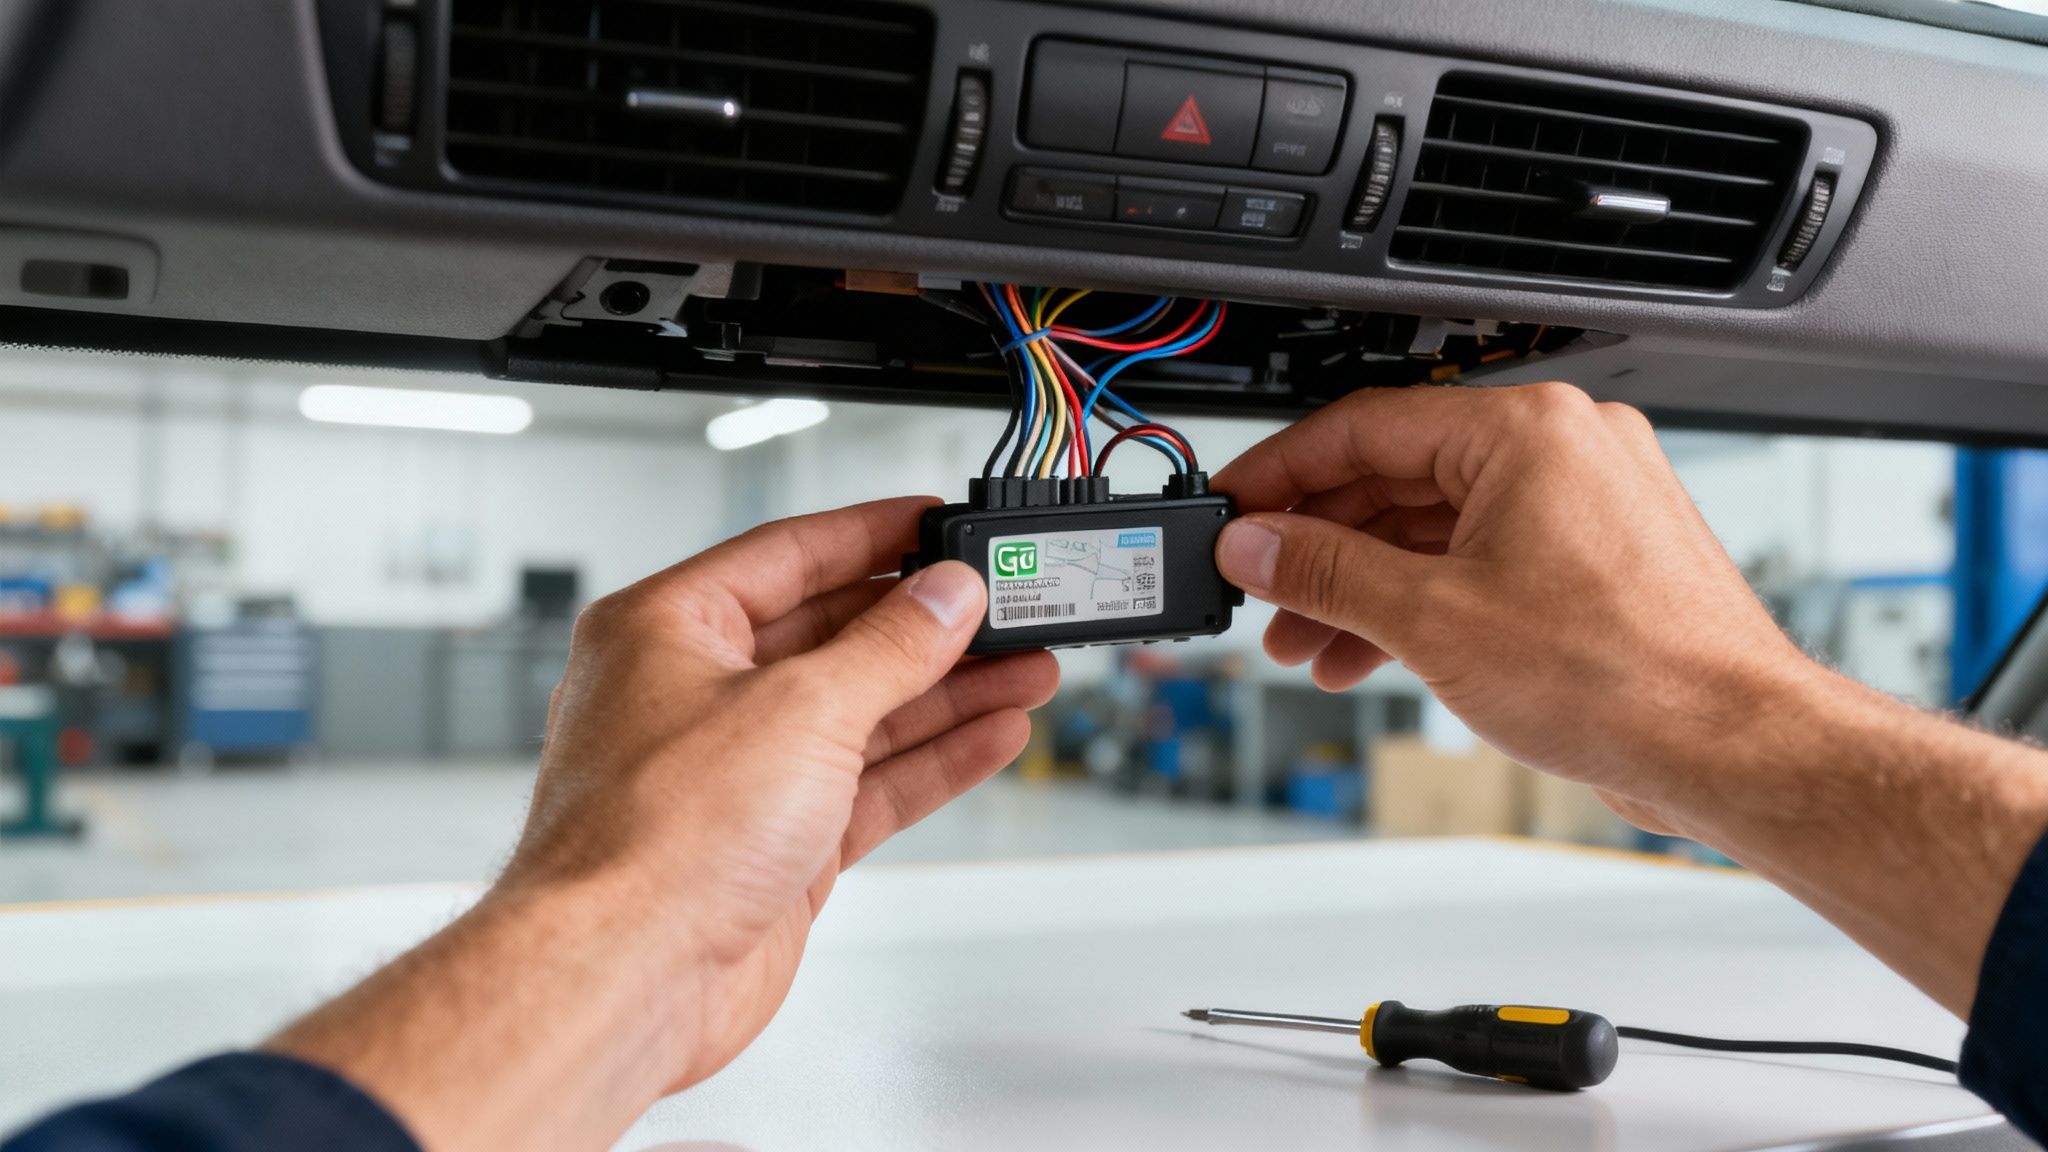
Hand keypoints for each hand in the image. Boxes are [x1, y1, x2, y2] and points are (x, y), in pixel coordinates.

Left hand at [271, 498, 1057, 1151]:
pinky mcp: (775, 843)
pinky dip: (931, 760)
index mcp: (665, 629)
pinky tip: (990, 734)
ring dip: (947, 693)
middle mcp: (695, 694)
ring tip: (1026, 667)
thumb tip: (944, 595)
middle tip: (1007, 606)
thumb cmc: (653, 842)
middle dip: (928, 624)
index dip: (876, 534)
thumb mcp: (799, 709)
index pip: (790, 553)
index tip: (942, 523)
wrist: (625, 979)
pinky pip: (867, 782)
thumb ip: (889, 647)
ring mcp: (737, 772)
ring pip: (862, 712)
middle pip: (834, 634)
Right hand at [1212, 383, 2047, 1017]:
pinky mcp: (1598, 562)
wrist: (1732, 747)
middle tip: (1262, 590)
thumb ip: (1327, 571)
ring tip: (1307, 642)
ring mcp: (1587, 505)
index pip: (1365, 426)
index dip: (1282, 472)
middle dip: (1321, 546)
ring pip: (1439, 528)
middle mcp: (1565, 449)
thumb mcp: (1433, 618)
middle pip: (1400, 478)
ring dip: (1365, 585)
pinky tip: (1374, 650)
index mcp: (1527, 429)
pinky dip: (1424, 603)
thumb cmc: (1625, 674)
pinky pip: (1483, 561)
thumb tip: (1257, 544)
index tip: (1232, 508)